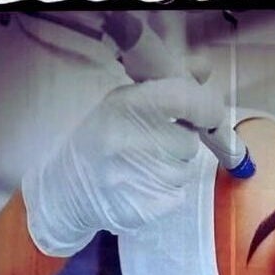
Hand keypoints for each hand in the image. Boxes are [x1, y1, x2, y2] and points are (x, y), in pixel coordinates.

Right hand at [21, 78, 231, 256]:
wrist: (67, 187)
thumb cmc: (103, 137)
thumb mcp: (125, 102)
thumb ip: (170, 85)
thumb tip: (205, 66)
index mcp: (125, 104)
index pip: (187, 100)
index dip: (207, 108)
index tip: (207, 115)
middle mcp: (127, 138)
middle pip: (189, 141)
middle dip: (180, 142)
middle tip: (154, 143)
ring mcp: (131, 176)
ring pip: (184, 170)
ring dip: (173, 168)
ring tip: (144, 165)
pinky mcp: (138, 208)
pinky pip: (177, 196)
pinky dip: (167, 193)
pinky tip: (142, 185)